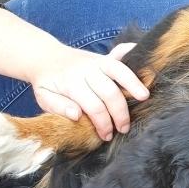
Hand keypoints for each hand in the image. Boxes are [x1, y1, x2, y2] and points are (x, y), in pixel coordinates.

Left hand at [30, 42, 148, 140]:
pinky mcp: (105, 57)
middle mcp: (86, 70)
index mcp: (71, 83)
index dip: (103, 123)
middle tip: (124, 129)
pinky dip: (132, 52)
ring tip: (144, 98)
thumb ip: (58, 106)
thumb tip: (77, 114)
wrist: (45, 58)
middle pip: (109, 92)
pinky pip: (120, 52)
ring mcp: (97, 62)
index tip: (106, 135)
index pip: (93, 106)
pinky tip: (143, 57)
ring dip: (134, 84)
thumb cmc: (48, 83)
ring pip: (119, 71)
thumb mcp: (44, 98)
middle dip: (119, 114)